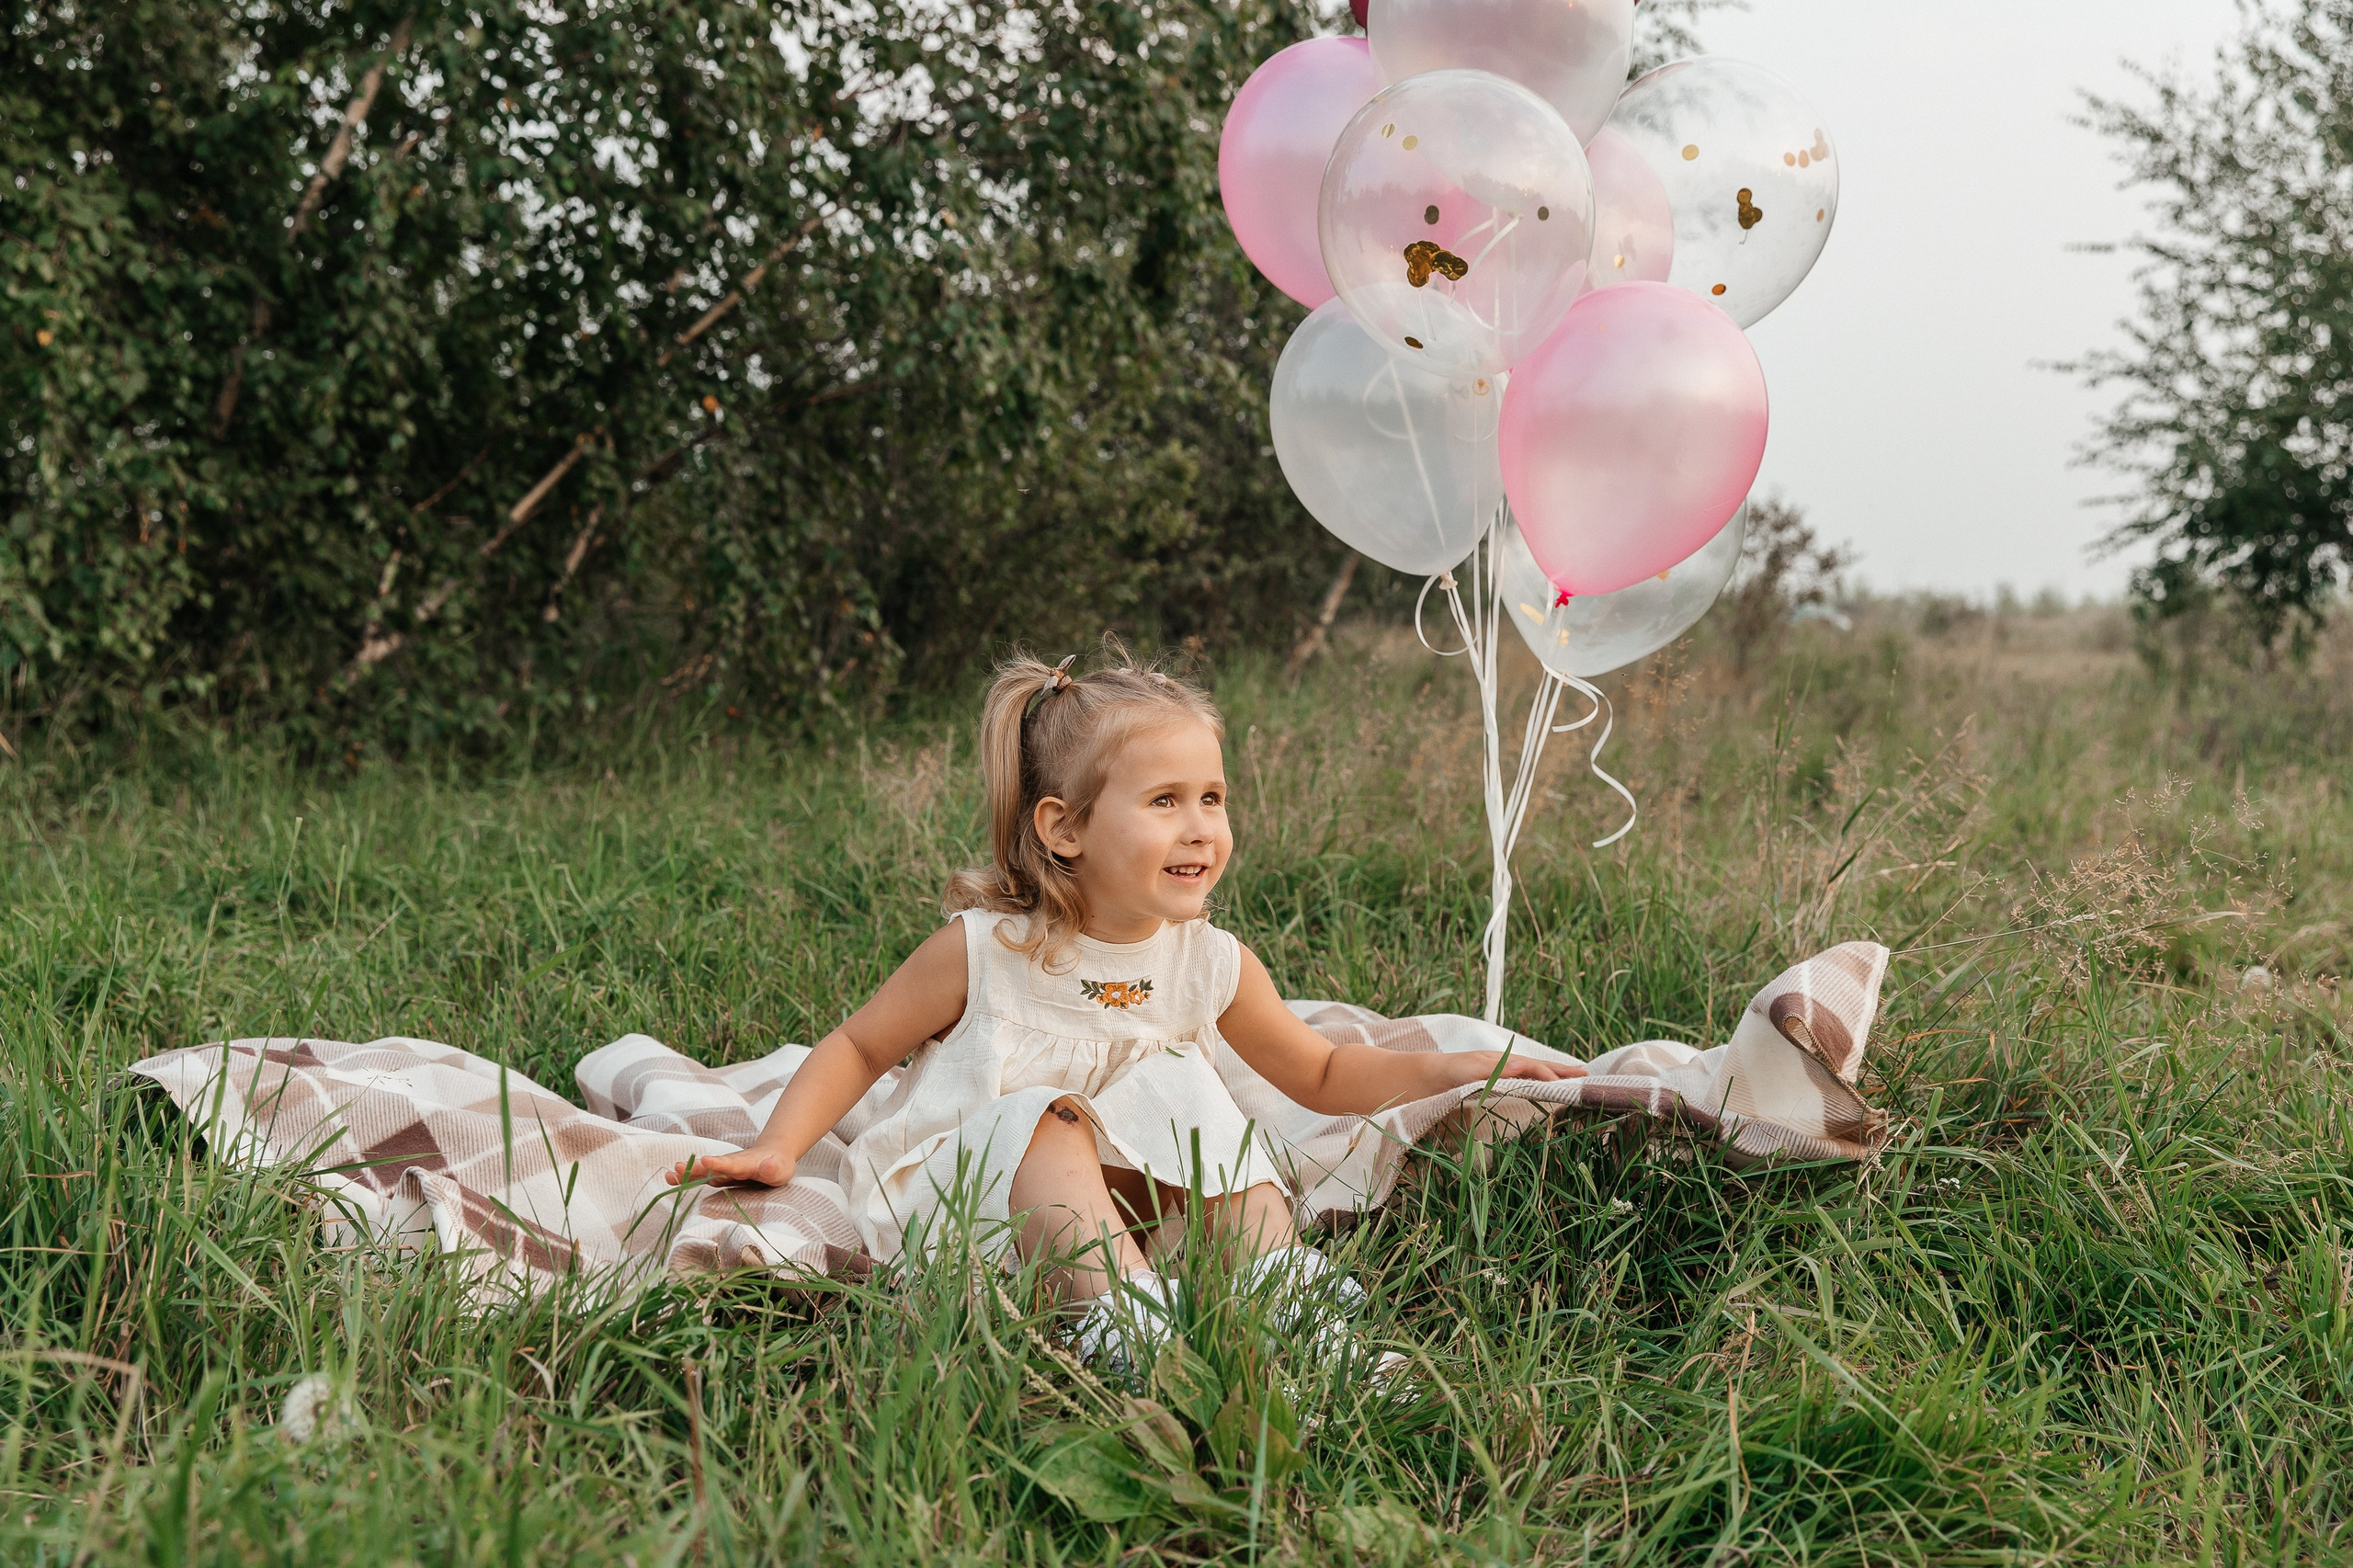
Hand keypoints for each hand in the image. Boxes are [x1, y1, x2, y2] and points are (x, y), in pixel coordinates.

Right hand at [665, 1148, 795, 1188]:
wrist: (773, 1155)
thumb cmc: (778, 1165)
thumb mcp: (781, 1169)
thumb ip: (773, 1168)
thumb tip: (769, 1164)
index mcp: (746, 1164)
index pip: (732, 1164)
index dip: (719, 1164)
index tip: (706, 1160)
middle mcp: (731, 1164)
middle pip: (712, 1166)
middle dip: (696, 1168)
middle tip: (678, 1167)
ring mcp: (724, 1169)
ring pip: (704, 1171)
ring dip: (688, 1173)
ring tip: (669, 1175)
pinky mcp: (720, 1175)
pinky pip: (702, 1177)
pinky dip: (688, 1178)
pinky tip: (671, 1180)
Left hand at [1457, 1050, 1584, 1087]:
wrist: (1431, 1076)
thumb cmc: (1452, 1070)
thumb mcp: (1472, 1068)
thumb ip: (1496, 1068)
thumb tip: (1523, 1065)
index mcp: (1504, 1059)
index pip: (1534, 1067)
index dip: (1551, 1075)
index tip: (1568, 1085)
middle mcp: (1508, 1065)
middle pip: (1540, 1067)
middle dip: (1562, 1070)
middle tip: (1585, 1074)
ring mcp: (1504, 1074)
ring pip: (1536, 1073)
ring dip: (1555, 1076)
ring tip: (1573, 1079)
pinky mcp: (1499, 1084)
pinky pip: (1527, 1082)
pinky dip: (1541, 1083)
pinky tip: (1546, 1088)